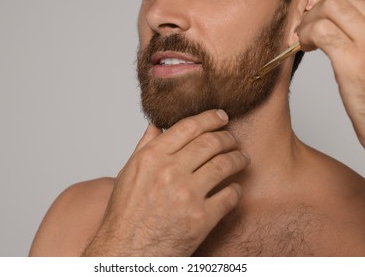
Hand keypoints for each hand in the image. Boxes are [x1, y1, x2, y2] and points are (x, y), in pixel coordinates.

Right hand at [83, 110, 249, 255]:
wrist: (127, 251)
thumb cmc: (126, 214)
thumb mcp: (129, 174)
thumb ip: (145, 146)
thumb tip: (157, 125)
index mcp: (151, 158)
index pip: (189, 127)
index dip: (210, 118)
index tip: (221, 117)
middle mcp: (169, 172)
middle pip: (211, 143)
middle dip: (228, 137)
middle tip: (233, 140)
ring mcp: (186, 195)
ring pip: (225, 164)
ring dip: (238, 158)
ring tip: (241, 159)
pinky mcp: (201, 218)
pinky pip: (230, 195)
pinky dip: (236, 189)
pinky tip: (235, 189)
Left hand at [297, 0, 364, 147]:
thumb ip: (361, 39)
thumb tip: (339, 25)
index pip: (359, 0)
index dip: (334, 3)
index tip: (319, 14)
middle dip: (318, 8)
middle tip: (307, 26)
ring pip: (332, 7)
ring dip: (310, 20)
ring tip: (304, 37)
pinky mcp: (352, 63)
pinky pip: (322, 32)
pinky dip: (307, 34)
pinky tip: (304, 45)